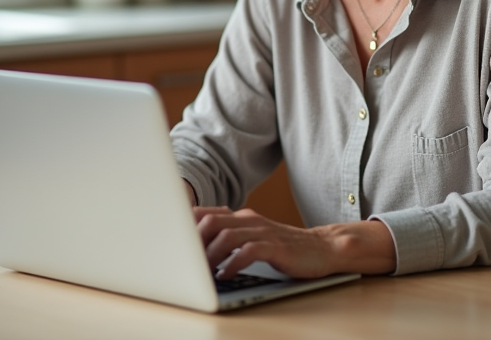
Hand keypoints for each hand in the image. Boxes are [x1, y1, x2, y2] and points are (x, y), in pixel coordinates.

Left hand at [195, 207, 336, 279]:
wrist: (321, 248)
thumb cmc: (283, 247)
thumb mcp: (252, 238)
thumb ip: (228, 237)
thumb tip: (196, 249)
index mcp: (241, 216)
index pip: (205, 213)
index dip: (184, 226)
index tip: (170, 242)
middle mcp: (249, 220)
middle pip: (211, 221)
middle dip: (193, 242)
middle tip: (184, 262)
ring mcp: (263, 231)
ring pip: (227, 236)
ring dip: (211, 255)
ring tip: (202, 273)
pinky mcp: (276, 246)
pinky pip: (249, 252)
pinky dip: (233, 264)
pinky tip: (226, 276)